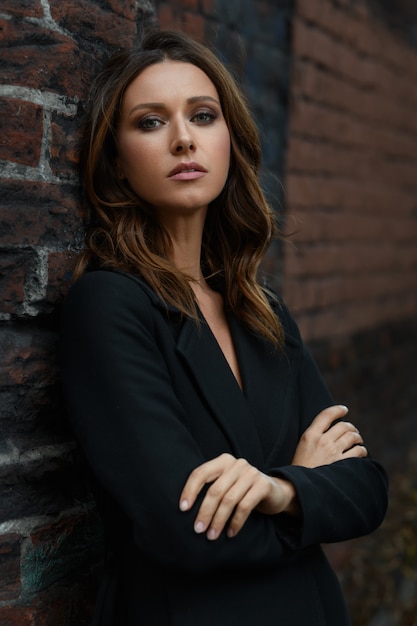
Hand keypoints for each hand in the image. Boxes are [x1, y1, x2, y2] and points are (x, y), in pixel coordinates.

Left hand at [179, 453, 297, 540]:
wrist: (275, 492)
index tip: (183, 509)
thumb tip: (185, 508)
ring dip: (219, 520)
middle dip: (205, 512)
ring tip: (212, 535)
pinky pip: (245, 506)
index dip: (190, 490)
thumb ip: (211, 488)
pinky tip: (230, 533)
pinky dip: (236, 522)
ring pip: (229, 500)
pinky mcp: (263, 485)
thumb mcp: (226, 484)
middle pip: (215, 490)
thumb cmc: (243, 491)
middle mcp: (237, 464)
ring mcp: (251, 473)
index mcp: (223, 461)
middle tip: (198, 529)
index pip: (201, 473)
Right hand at [291, 405, 367, 467]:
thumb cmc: (300, 468)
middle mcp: (322, 441)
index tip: (344, 410)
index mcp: (310, 435)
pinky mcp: (342, 464)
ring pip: (352, 437)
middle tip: (353, 431)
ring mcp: (333, 453)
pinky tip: (361, 452)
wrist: (299, 487)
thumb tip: (331, 430)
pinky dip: (362, 450)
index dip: (337, 410)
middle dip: (351, 427)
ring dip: (357, 437)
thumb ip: (314, 436)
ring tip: (358, 440)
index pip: (326, 415)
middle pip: (343, 426)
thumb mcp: (301, 447)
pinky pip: (358, 452)